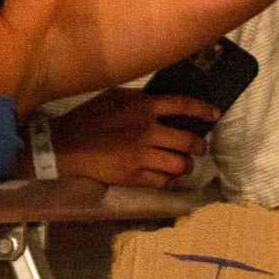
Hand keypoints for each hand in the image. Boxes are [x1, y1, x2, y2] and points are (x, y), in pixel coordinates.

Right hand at [46, 87, 217, 188]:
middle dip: (199, 146)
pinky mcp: (134, 176)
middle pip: (188, 140)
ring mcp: (141, 156)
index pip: (182, 105)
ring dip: (186, 165)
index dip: (203, 110)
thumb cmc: (88, 118)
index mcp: (142, 106)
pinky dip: (170, 180)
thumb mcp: (114, 97)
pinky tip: (168, 176)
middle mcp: (146, 130)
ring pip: (180, 164)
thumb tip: (163, 103)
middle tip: (200, 148)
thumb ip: (140, 100)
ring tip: (183, 164)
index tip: (213, 114)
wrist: (65, 146)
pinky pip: (164, 181)